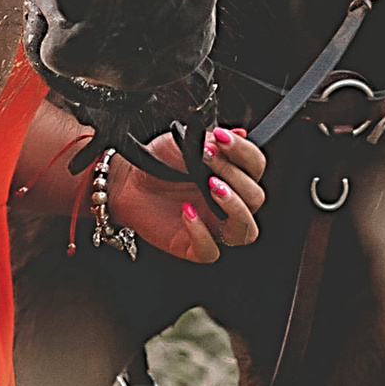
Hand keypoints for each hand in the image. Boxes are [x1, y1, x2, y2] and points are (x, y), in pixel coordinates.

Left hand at [112, 125, 266, 261]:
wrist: (128, 181)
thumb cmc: (159, 162)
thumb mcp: (184, 143)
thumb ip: (212, 140)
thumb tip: (239, 134)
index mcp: (232, 176)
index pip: (256, 166)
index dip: (243, 151)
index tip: (222, 137)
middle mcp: (228, 203)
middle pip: (255, 197)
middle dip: (234, 175)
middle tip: (208, 159)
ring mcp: (214, 226)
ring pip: (246, 231)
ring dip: (235, 208)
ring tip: (211, 187)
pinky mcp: (193, 246)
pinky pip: (210, 251)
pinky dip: (201, 233)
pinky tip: (186, 211)